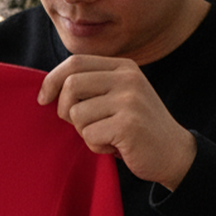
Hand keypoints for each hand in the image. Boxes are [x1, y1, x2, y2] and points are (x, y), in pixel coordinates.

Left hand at [38, 55, 195, 190]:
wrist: (173, 153)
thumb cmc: (135, 128)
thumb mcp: (117, 97)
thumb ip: (92, 87)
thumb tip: (49, 88)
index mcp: (123, 67)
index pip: (75, 62)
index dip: (52, 80)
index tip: (43, 99)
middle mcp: (128, 78)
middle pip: (71, 85)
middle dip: (65, 110)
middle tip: (81, 126)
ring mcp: (129, 100)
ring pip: (77, 114)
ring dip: (84, 133)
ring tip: (107, 136)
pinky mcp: (128, 124)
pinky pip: (89, 135)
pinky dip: (96, 147)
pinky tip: (115, 147)